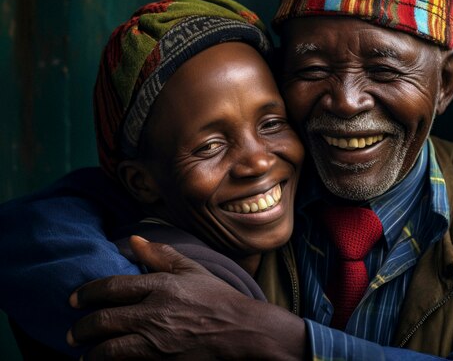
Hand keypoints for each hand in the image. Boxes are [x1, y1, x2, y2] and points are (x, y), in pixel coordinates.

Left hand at [67, 236, 305, 359]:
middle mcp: (155, 312)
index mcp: (162, 286)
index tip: (73, 299)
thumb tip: (133, 239)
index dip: (86, 292)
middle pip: (103, 320)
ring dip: (90, 353)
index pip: (111, 287)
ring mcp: (158, 341)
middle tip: (72, 333)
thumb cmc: (219, 299)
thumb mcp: (193, 271)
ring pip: (108, 349)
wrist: (243, 333)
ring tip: (84, 354)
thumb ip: (162, 255)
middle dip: (81, 328)